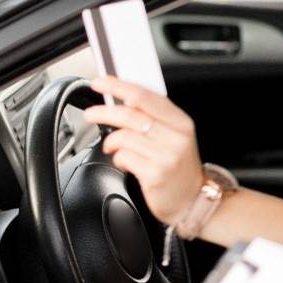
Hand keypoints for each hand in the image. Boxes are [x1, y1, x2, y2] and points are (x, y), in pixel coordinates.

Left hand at [83, 75, 204, 225]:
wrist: (192, 199)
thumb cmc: (178, 167)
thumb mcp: (174, 137)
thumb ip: (154, 118)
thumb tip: (123, 100)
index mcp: (181, 122)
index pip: (146, 96)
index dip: (120, 86)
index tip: (101, 82)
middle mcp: (176, 137)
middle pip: (131, 115)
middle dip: (104, 112)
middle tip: (91, 114)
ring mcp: (166, 156)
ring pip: (124, 137)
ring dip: (111, 142)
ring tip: (113, 147)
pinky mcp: (155, 174)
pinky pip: (124, 157)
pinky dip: (118, 158)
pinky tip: (125, 162)